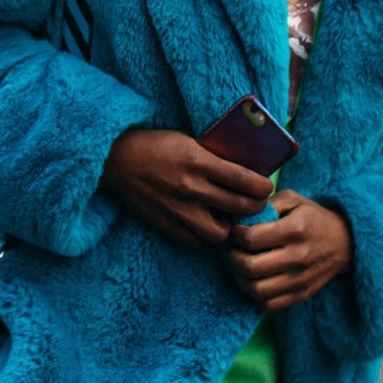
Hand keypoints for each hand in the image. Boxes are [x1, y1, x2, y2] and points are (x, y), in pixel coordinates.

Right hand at [100, 128, 274, 248]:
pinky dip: (207, 237)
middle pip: (240, 207)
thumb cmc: (155, 145)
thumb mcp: (188, 140)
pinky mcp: (165, 224)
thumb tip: (246, 168)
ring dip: (230, 227)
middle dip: (256, 207)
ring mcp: (178, 210)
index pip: (245, 180)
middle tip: (256, 204)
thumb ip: (214, 156)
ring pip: (220, 233)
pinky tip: (208, 225)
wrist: (116, 160)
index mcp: (199, 161)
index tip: (266, 187)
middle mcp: (191, 188)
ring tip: (229, 218)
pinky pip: (196, 242)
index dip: (263, 187)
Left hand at [228, 188, 352, 311]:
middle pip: (250, 267)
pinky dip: (254, 294)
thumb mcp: (294, 200)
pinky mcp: (300, 295)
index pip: (251, 239)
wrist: (344, 244)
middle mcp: (298, 257)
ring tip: (240, 266)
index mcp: (294, 230)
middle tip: (233, 250)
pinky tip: (254, 280)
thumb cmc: (312, 218)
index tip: (237, 231)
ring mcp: (300, 279)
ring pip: (256, 289)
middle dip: (232, 257)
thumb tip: (241, 216)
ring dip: (239, 278)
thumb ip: (267, 203)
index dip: (236, 235)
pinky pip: (268, 304)